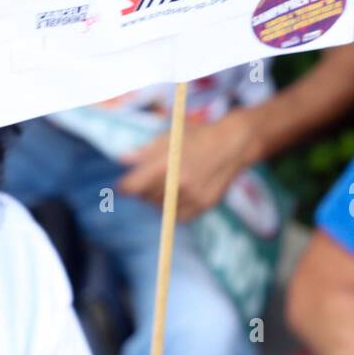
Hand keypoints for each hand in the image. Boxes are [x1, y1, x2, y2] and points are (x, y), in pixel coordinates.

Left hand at [116, 108, 265, 219]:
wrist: (232, 144)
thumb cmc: (197, 136)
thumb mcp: (168, 137)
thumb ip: (143, 152)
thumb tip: (121, 159)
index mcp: (164, 164)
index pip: (132, 187)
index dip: (124, 187)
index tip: (123, 187)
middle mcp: (177, 183)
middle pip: (145, 198)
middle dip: (143, 189)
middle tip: (151, 178)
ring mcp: (191, 196)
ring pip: (160, 208)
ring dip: (158, 199)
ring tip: (169, 183)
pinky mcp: (203, 205)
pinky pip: (178, 217)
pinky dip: (174, 209)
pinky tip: (179, 195)